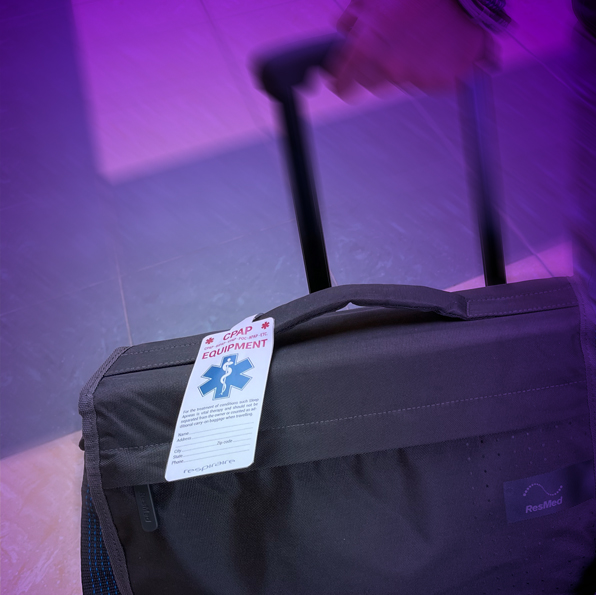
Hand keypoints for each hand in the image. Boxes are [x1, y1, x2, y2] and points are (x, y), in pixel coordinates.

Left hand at [329, 0, 495, 96]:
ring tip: (412, 42)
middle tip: (384, 50)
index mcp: (366, 47)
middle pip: (368, 84)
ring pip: (394, 82)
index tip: (339, 84)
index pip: (343, 83)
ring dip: (398, 68)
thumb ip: (354, 15)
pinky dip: (423, 70)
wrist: (466, 0)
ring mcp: (412, 77)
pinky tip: (429, 49)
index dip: (340, 83)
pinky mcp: (435, 82)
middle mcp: (387, 66)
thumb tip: (344, 27)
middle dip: (371, 70)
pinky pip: (421, 82)